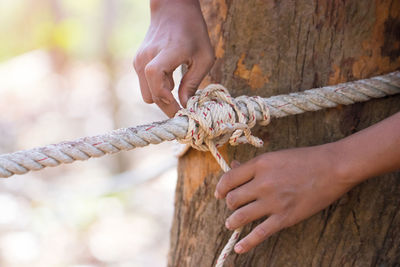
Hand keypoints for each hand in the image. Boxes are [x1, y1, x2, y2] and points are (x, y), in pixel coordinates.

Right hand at [134, 0, 214, 116]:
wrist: (172, 10)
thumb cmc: (193, 31)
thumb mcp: (204, 57)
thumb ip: (193, 82)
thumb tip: (185, 105)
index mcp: (165, 54)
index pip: (158, 85)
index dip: (169, 103)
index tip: (182, 113)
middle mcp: (146, 58)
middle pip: (152, 96)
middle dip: (167, 106)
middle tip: (184, 111)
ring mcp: (139, 60)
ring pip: (147, 94)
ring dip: (162, 97)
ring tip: (178, 90)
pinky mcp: (137, 62)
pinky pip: (145, 85)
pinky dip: (157, 88)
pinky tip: (171, 80)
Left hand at [214, 144, 354, 253]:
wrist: (333, 168)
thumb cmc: (304, 159)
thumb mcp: (276, 156)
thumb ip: (254, 165)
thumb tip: (235, 167)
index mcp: (260, 165)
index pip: (228, 178)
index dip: (220, 187)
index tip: (219, 193)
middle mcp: (263, 183)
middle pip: (232, 199)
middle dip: (229, 204)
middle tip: (232, 206)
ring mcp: (273, 202)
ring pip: (240, 216)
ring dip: (232, 221)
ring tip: (231, 223)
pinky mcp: (285, 217)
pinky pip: (260, 233)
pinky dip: (247, 243)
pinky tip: (239, 248)